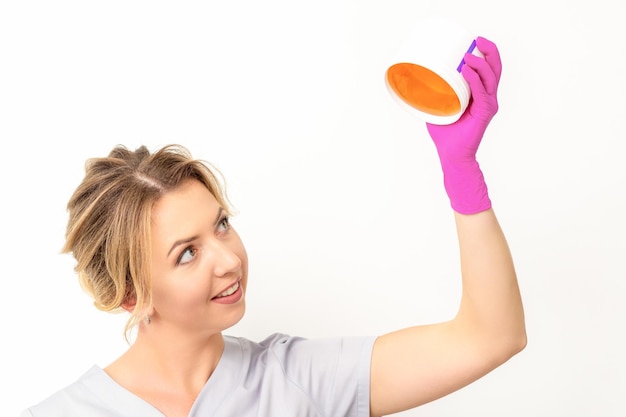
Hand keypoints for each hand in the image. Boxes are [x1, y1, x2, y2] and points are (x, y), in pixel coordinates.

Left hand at [426, 36, 501, 213]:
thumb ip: (433, 94)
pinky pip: (482, 93)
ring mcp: (488, 105)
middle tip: (477, 40)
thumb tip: (414, 81)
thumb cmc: (446, 134)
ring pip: (491, 78)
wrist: (451, 155)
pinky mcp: (484, 114)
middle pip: (495, 69)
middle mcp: (488, 98)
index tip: (474, 41)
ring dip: (480, 64)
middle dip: (489, 51)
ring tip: (468, 55)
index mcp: (480, 94)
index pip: (488, 69)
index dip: (484, 53)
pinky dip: (474, 81)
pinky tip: (467, 72)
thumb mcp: (437, 107)